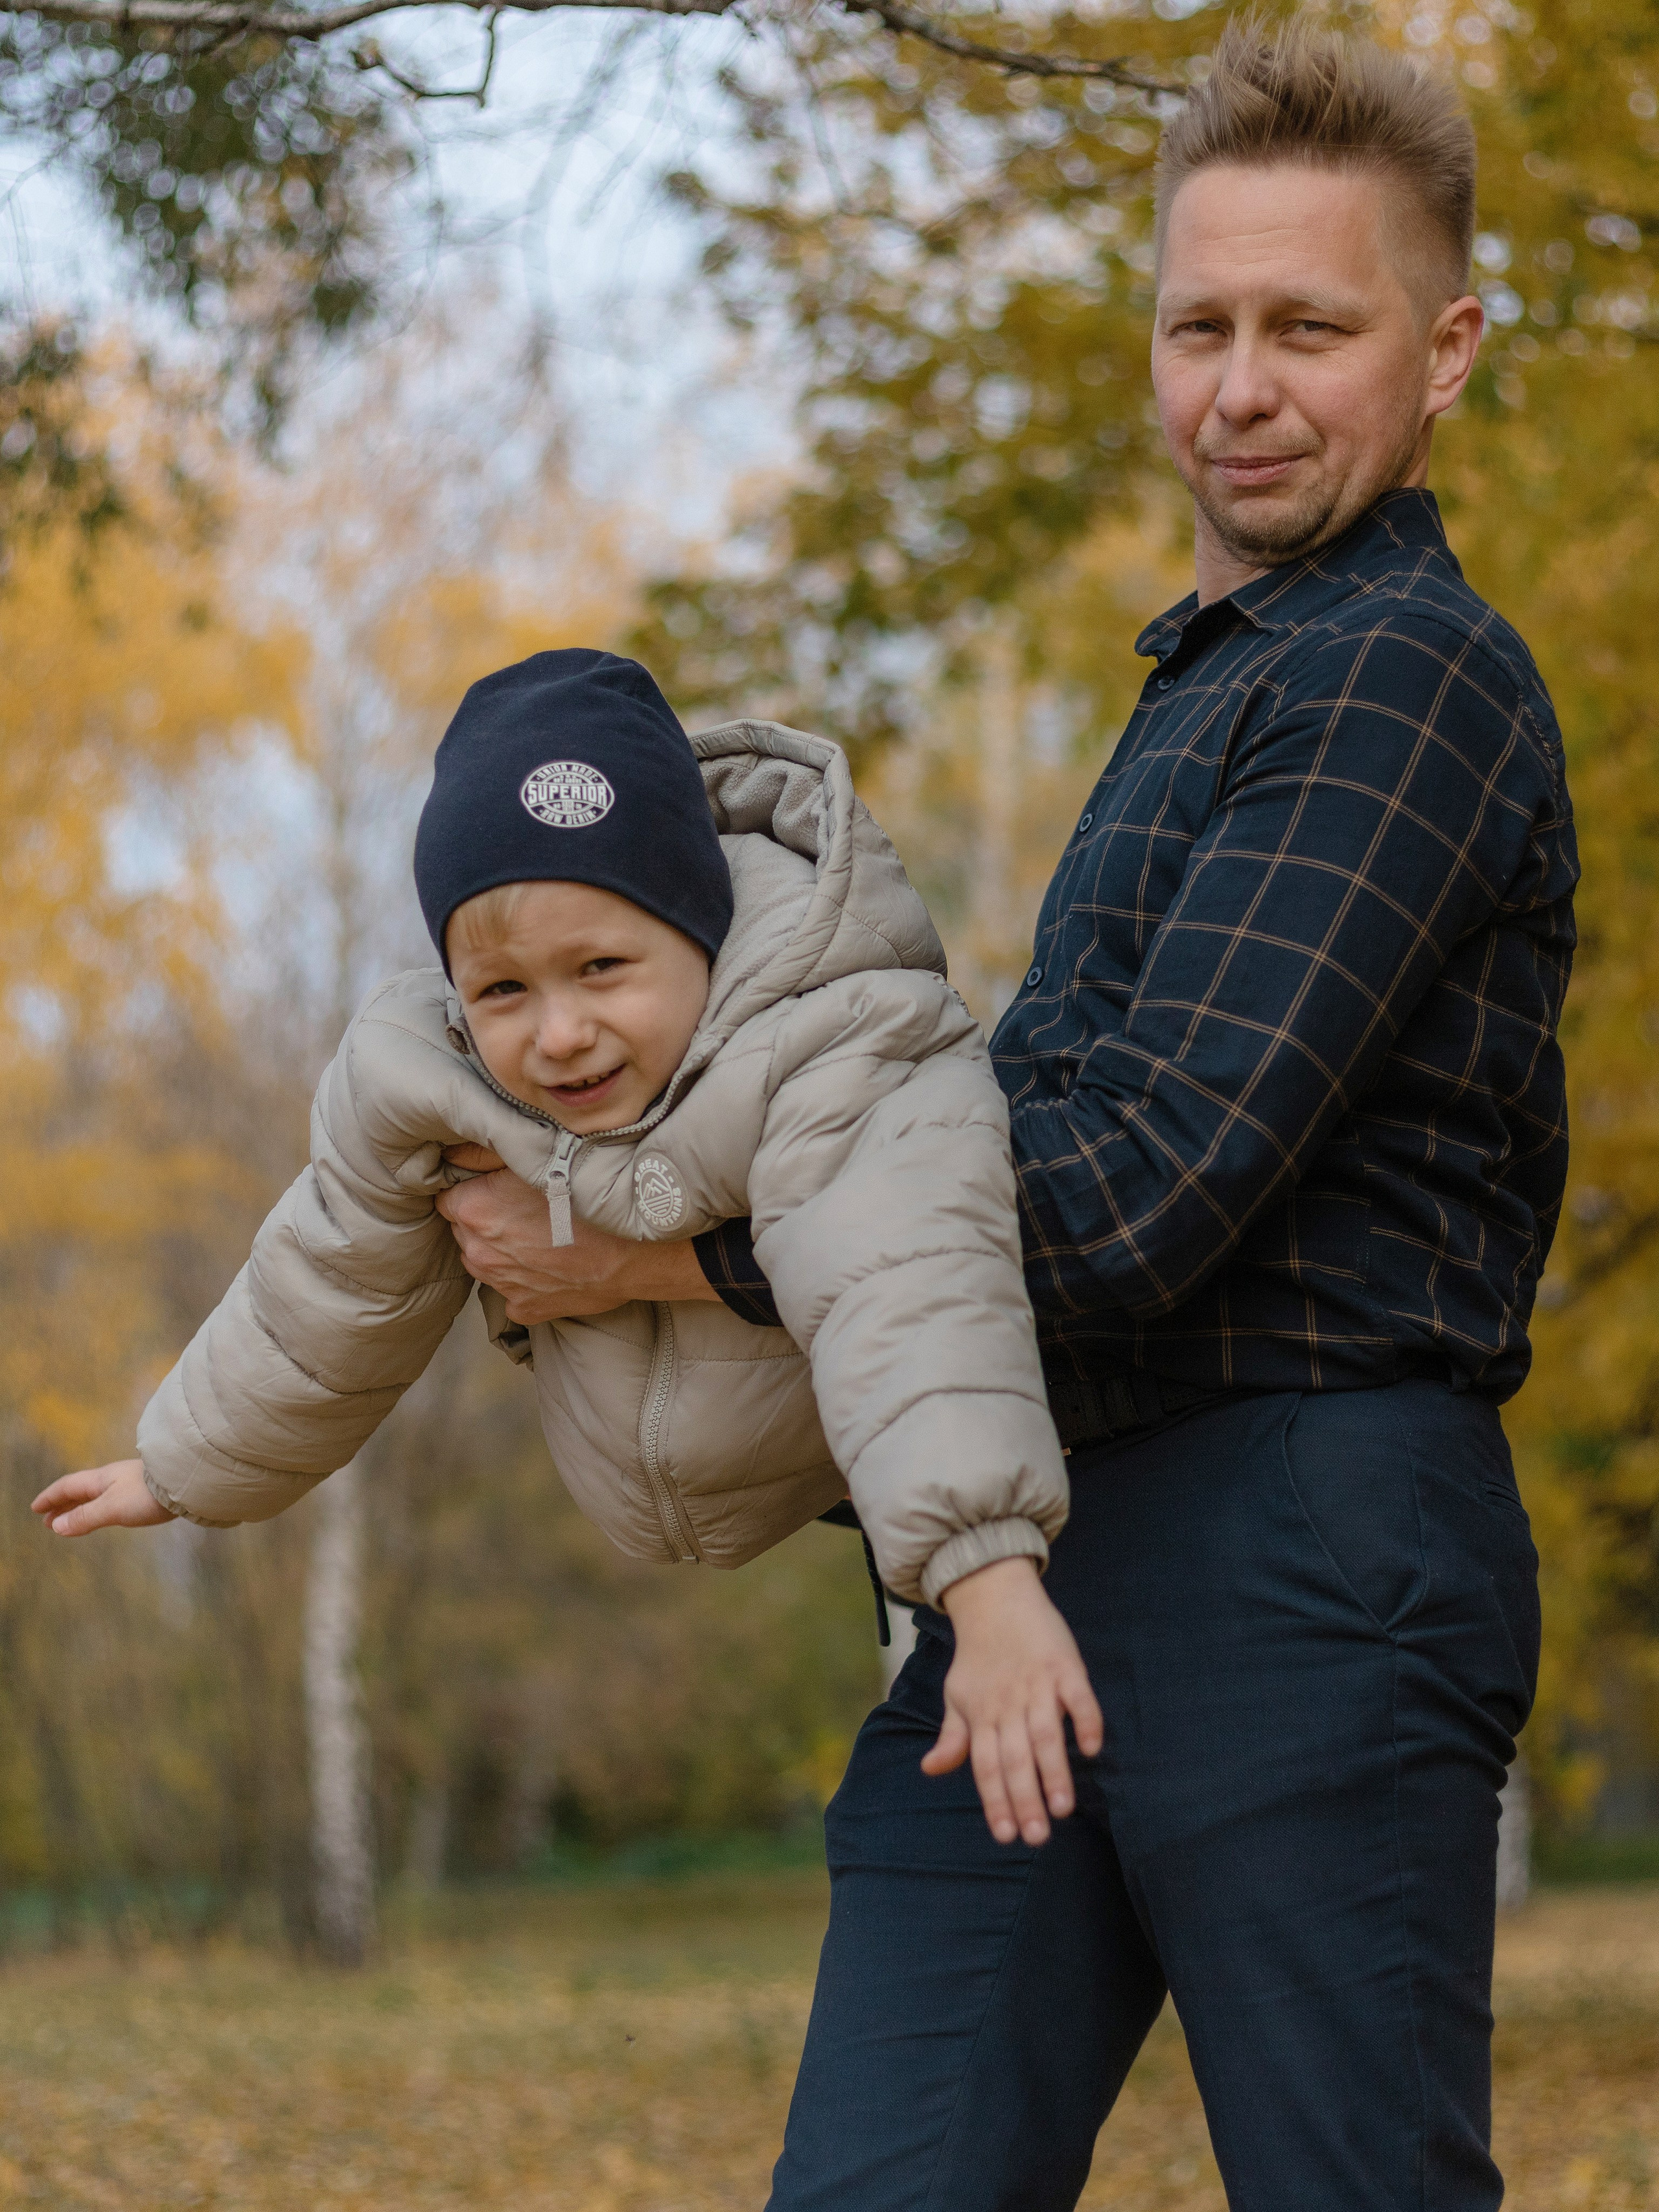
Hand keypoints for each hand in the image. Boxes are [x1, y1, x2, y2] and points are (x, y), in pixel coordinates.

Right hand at [32, 1459, 173, 1537]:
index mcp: (102, 1479)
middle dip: (62, 1506)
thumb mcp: (112, 1508)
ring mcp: (130, 1483)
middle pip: (81, 1491)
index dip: (51, 1498)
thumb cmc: (149, 1493)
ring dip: (79, 1508)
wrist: (187, 1480)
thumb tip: (56, 1527)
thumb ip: (85, 1517)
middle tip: (48, 1521)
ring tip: (70, 1522)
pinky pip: (112, 1500)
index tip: (35, 1509)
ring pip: (97, 1496)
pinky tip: (105, 1515)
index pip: (68, 1486)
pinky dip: (98, 1509)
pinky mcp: (145, 1491)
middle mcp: (113, 1478)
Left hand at [436, 1146, 718, 1321]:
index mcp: (473, 1210)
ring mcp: (501, 1285)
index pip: (450, 1197)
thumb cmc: (592, 1196)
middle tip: (526, 1210)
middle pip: (467, 1231)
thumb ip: (484, 1151)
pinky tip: (554, 1264)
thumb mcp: (538, 1155)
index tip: (500, 1188)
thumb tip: (451, 1151)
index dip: (475, 1190)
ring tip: (544, 1236)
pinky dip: (528, 1279)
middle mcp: (478, 1252)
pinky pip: (515, 1290)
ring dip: (505, 1250)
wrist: (636, 1249)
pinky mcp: (525, 1308)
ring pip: (488, 1261)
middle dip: (488, 1221)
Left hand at [922, 1556, 1102, 1846]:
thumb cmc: (978, 1656)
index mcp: (980, 1713)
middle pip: (1015, 1757)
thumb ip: (953, 1737)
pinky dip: (1085, 1720)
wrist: (994, 1595)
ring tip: (1063, 1809)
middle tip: (1038, 1837)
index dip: (995, 1801)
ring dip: (1054, 1771)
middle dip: (1025, 1799)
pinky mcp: (1063, 1664)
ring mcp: (1036, 1683)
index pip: (985, 1765)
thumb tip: (931, 1770)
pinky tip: (1091, 1748)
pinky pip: (1077, 1695)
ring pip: (1045, 1733)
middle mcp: (1007, 1703)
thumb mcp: (958, 1695)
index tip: (1006, 1836)